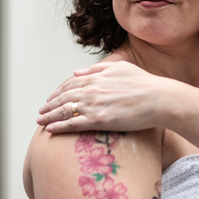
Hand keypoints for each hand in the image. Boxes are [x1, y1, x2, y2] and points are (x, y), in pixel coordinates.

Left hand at [37, 61, 170, 132]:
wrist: (159, 98)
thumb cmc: (145, 83)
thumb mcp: (120, 68)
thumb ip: (96, 70)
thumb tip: (76, 72)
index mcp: (97, 77)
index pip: (70, 84)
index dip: (58, 91)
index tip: (51, 97)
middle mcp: (92, 90)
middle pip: (64, 97)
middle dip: (50, 104)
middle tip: (41, 111)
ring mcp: (95, 105)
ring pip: (65, 111)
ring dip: (50, 116)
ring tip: (40, 121)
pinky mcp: (100, 120)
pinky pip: (74, 124)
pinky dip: (60, 126)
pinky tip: (50, 130)